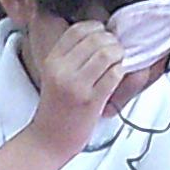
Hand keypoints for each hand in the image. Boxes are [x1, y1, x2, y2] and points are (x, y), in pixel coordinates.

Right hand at [27, 22, 126, 160]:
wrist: (48, 140)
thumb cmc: (55, 110)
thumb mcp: (54, 76)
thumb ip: (70, 56)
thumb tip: (100, 37)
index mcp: (52, 61)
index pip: (78, 30)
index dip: (97, 28)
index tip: (103, 36)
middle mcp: (62, 71)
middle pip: (96, 39)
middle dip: (112, 42)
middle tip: (115, 51)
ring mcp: (77, 86)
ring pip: (107, 54)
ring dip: (118, 55)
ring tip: (117, 63)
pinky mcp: (91, 101)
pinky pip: (114, 75)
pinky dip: (120, 72)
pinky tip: (116, 77)